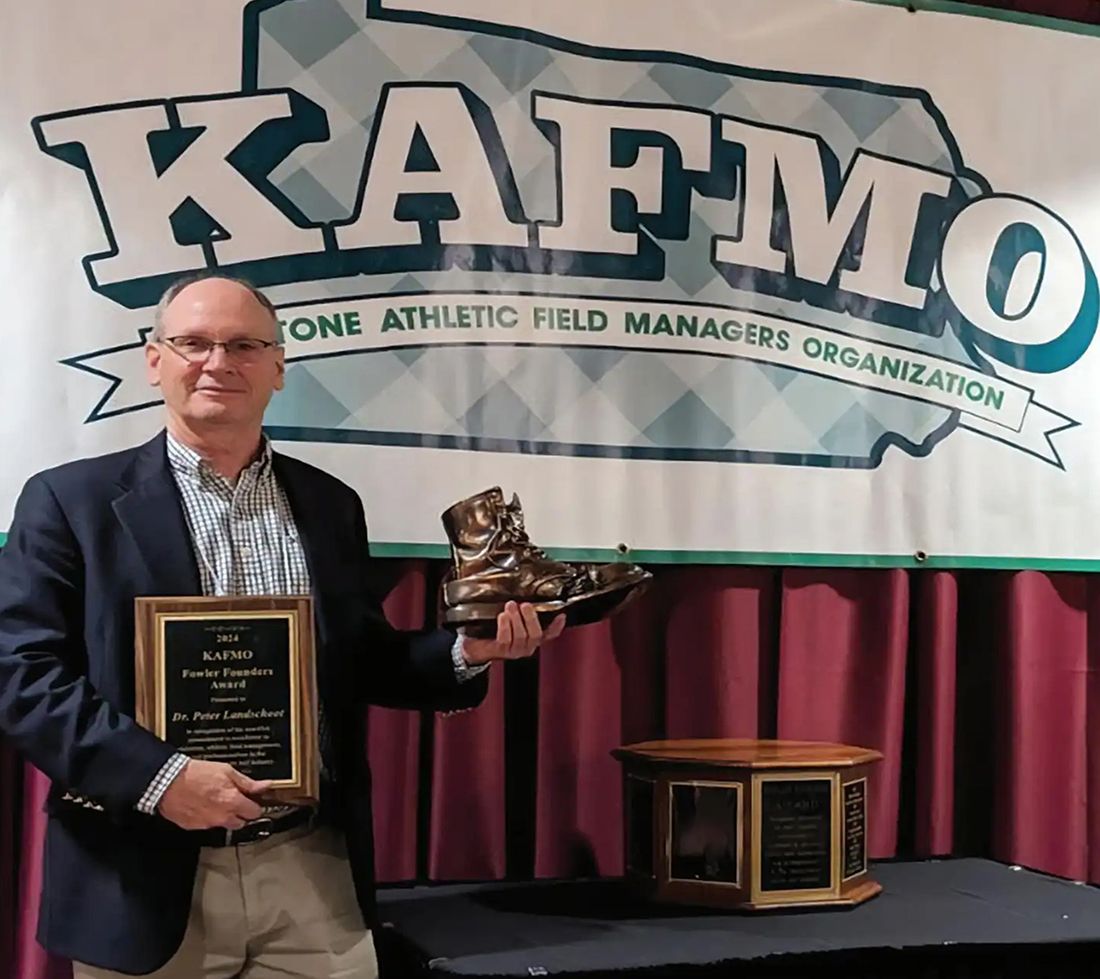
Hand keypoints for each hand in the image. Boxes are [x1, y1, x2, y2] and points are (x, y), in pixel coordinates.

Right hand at [157, 759, 272, 830]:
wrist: (167, 782)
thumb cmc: (195, 774)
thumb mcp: (226, 771)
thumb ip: (247, 782)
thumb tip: (264, 786)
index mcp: (233, 803)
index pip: (255, 813)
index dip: (254, 805)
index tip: (252, 800)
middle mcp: (222, 817)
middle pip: (240, 822)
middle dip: (240, 812)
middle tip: (234, 799)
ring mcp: (207, 824)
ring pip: (224, 824)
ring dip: (224, 816)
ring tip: (215, 800)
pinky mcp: (194, 827)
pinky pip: (207, 824)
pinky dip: (207, 817)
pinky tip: (202, 804)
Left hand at [460, 601, 564, 665]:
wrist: (475, 646)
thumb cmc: (494, 631)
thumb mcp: (510, 620)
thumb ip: (520, 612)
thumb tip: (526, 596)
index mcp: (532, 639)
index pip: (549, 634)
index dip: (557, 626)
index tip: (561, 615)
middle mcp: (526, 647)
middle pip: (535, 634)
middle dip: (531, 618)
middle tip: (525, 605)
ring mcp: (514, 651)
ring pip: (520, 636)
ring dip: (516, 620)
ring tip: (511, 606)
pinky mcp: (501, 651)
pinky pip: (505, 639)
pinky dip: (504, 627)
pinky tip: (503, 617)